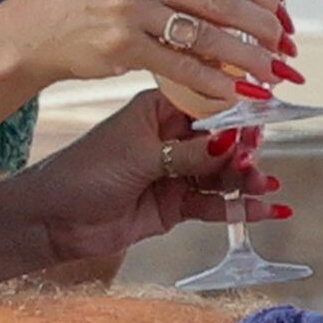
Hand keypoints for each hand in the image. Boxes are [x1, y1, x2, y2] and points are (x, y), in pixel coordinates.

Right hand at [27, 0, 295, 98]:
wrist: (34, 29)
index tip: (280, 12)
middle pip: (223, 0)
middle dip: (263, 27)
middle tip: (282, 46)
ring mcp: (129, 7)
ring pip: (208, 35)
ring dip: (247, 58)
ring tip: (269, 73)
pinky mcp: (121, 45)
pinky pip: (181, 66)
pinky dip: (213, 81)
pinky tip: (232, 90)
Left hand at [28, 90, 288, 266]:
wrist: (53, 220)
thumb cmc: (85, 172)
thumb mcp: (139, 155)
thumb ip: (188, 152)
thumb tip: (233, 142)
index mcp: (159, 109)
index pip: (208, 103)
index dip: (237, 110)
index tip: (262, 116)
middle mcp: (171, 137)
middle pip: (223, 139)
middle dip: (244, 148)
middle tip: (255, 158)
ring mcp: (175, 171)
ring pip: (222, 173)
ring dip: (245, 178)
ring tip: (262, 184)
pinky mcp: (176, 205)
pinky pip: (216, 204)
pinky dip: (240, 207)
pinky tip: (268, 209)